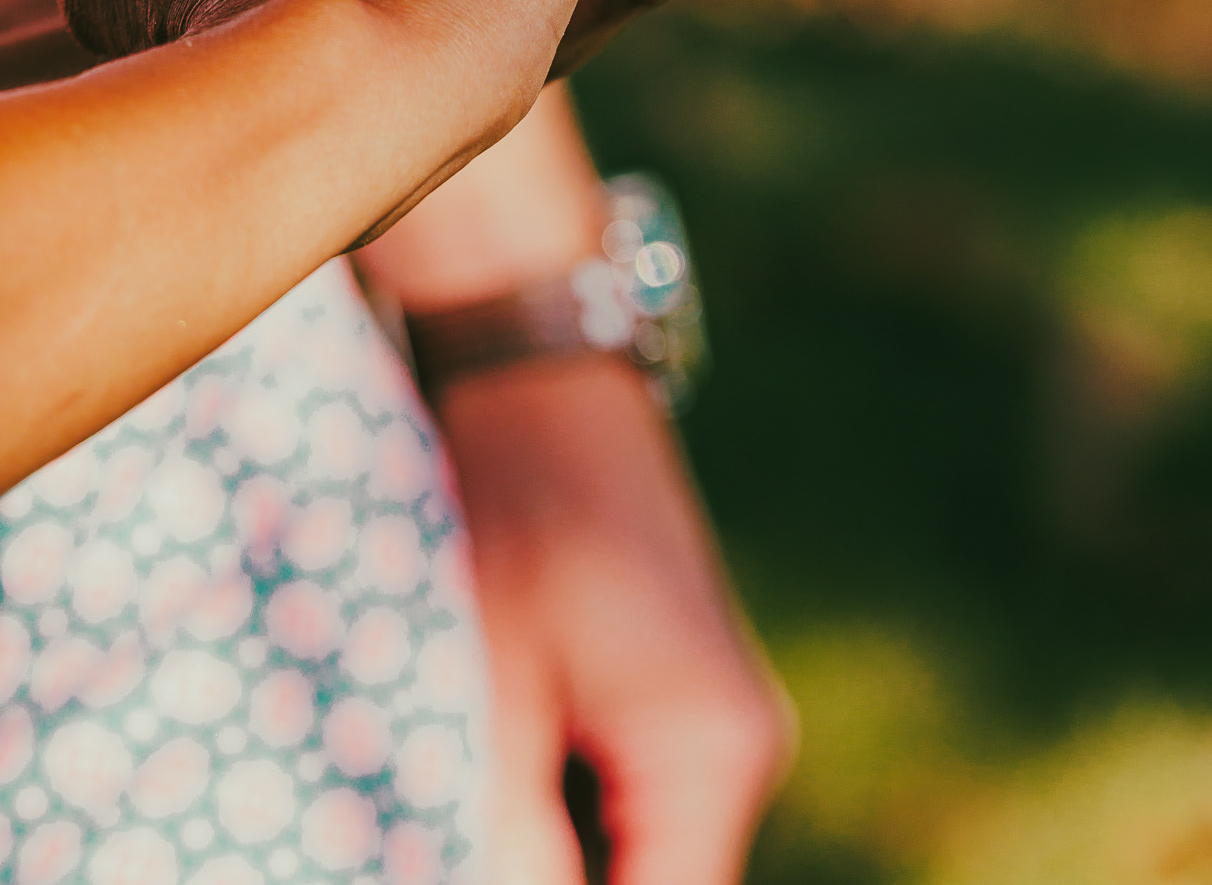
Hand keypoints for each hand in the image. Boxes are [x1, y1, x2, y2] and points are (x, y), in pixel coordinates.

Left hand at [440, 358, 794, 883]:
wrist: (538, 378)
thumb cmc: (515, 509)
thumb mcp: (496, 682)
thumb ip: (510, 836)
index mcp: (716, 756)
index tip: (473, 860)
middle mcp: (743, 751)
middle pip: (653, 878)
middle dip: (557, 868)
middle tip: (468, 804)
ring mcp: (716, 722)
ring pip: (636, 843)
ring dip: (558, 838)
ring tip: (486, 764)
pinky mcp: (681, 695)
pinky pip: (629, 792)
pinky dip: (562, 797)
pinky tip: (503, 743)